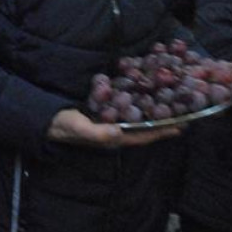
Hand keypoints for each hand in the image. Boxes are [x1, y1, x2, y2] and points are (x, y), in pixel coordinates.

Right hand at [47, 108, 181, 148]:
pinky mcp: (105, 112)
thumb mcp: (79, 128)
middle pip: (145, 127)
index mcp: (114, 138)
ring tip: (170, 101)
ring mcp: (111, 122)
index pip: (143, 136)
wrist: (47, 120)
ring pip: (138, 117)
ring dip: (153, 111)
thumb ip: (98, 132)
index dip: (162, 132)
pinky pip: (127, 107)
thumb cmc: (64, 126)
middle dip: (163, 121)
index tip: (182, 126)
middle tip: (183, 111)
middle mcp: (117, 131)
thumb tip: (118, 132)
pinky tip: (145, 93)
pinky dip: (138, 101)